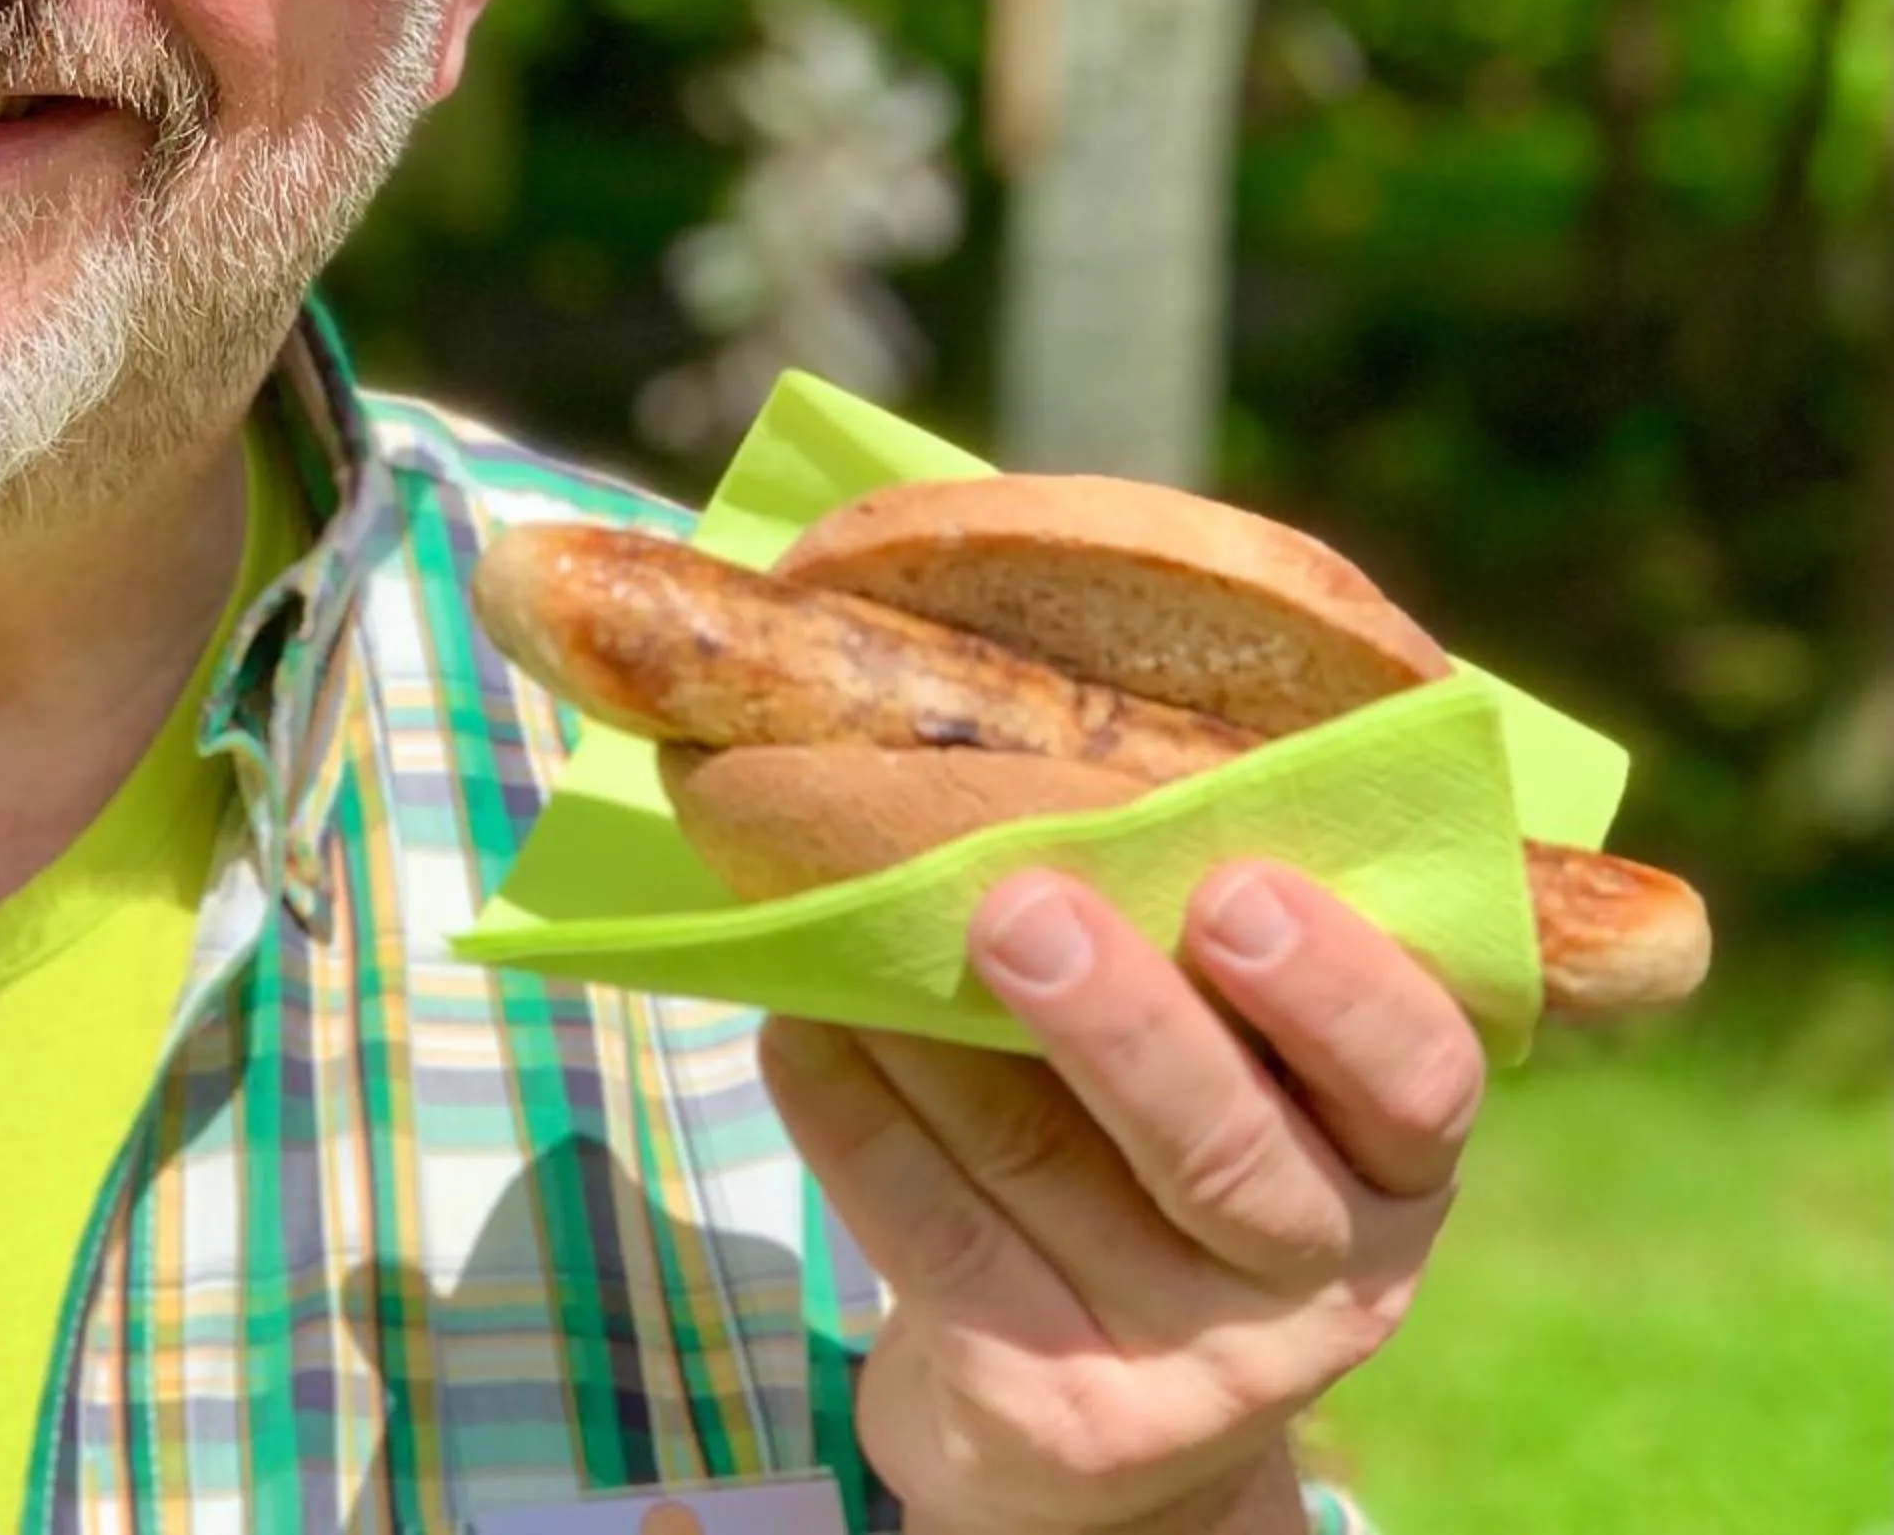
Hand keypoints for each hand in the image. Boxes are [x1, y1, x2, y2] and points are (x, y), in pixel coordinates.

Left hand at [762, 861, 1481, 1534]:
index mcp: (1393, 1166)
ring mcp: (1194, 1369)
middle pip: (1225, 1154)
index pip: (1417, 1078)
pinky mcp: (1059, 1417)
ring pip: (1046, 1174)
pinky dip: (856, 1124)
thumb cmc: (1165, 1166)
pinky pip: (938, 1242)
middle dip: (1117, 1022)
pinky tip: (798, 1036)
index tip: (1234, 886)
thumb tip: (1057, 779)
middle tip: (1019, 908)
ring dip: (938, 1045)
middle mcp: (1324, 1281)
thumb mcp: (1245, 1085)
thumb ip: (1202, 964)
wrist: (1104, 1438)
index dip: (1335, 986)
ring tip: (863, 936)